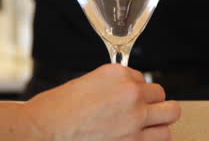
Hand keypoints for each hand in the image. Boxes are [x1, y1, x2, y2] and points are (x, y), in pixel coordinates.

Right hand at [24, 64, 180, 140]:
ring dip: (159, 123)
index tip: (126, 100)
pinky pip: (158, 140)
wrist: (39, 133)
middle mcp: (131, 94)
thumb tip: (124, 95)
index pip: (144, 79)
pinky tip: (138, 139)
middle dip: (155, 104)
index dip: (135, 92)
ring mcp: (134, 119)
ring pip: (169, 118)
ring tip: (147, 129)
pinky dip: (150, 140)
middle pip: (162, 96)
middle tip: (145, 112)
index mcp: (118, 74)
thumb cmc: (53, 112)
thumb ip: (112, 87)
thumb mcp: (85, 84)